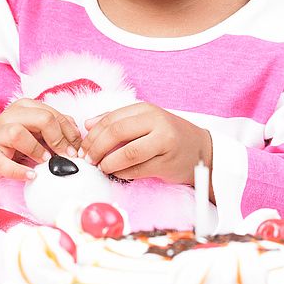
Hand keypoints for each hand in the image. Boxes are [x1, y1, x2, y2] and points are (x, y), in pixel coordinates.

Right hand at [0, 98, 82, 185]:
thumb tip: (78, 138)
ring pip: (19, 133)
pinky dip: (20, 171)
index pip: (55, 114)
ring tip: (48, 161)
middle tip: (68, 156)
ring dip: (38, 149)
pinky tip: (33, 175)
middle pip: (42, 119)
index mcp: (26, 107)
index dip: (70, 132)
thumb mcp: (36, 130)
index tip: (78, 149)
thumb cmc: (14, 141)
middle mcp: (11, 116)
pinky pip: (4, 163)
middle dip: (60, 139)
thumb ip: (55, 129)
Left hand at [79, 102, 211, 186]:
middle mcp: (157, 123)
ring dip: (108, 163)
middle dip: (97, 148)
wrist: (200, 150)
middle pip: (117, 133)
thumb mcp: (145, 121)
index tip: (83, 146)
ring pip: (127, 153)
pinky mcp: (167, 163)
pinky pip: (137, 170)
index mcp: (148, 110)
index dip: (93, 134)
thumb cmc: (168, 135)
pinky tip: (117, 173)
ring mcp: (164, 143)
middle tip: (88, 159)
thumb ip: (117, 120)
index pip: (112, 119)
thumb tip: (88, 124)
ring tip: (101, 167)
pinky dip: (122, 173)